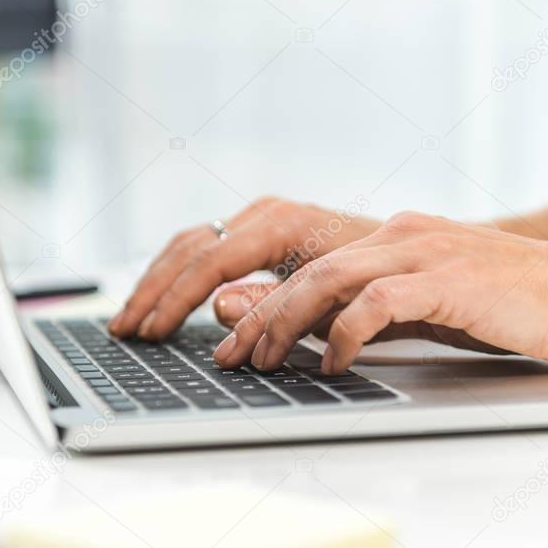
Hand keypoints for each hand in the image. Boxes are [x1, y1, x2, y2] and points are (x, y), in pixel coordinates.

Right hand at [108, 196, 380, 339]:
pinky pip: (207, 247)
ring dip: (158, 281)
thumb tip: (217, 306)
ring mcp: (264, 219)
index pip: (211, 261)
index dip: (174, 300)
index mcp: (285, 224)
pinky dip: (180, 274)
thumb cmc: (386, 283)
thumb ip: (276, 305)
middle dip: (153, 291)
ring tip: (131, 318)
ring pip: (192, 244)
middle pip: (190, 247)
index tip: (150, 332)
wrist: (424, 259)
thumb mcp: (335, 303)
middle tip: (123, 330)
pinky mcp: (264, 232)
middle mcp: (269, 214)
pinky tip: (164, 298)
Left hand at [211, 212, 547, 372]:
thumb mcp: (425, 308)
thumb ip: (369, 313)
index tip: (235, 339)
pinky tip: (331, 362)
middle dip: (259, 315)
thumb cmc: (507, 306)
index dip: (264, 300)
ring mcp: (422, 252)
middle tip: (231, 355)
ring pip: (329, 279)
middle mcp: (399, 235)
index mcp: (392, 237)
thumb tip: (310, 334)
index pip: (310, 264)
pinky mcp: (446, 278)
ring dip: (286, 321)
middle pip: (306, 270)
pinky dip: (346, 333)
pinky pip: (377, 302)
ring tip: (264, 359)